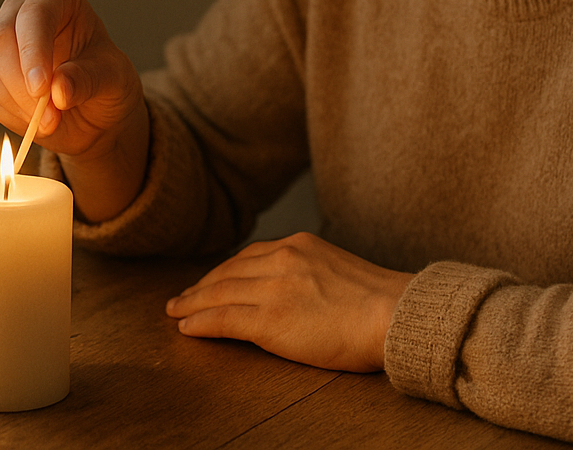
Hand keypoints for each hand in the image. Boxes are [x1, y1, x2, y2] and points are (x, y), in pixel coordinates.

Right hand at [0, 0, 143, 160]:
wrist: (94, 108)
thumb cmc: (106, 79)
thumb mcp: (113, 78)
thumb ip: (88, 80)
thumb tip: (58, 90)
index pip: (35, 13)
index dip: (33, 51)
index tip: (41, 88)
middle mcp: (21, 10)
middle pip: (0, 39)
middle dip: (22, 85)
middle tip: (51, 116)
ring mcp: (1, 40)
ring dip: (18, 104)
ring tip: (53, 119)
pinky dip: (8, 114)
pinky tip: (36, 118)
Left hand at [165, 232, 412, 372]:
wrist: (395, 314)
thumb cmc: (380, 304)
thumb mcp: (339, 270)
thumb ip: (312, 272)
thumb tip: (301, 291)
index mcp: (299, 246)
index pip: (249, 257)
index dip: (224, 271)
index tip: (210, 280)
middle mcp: (282, 259)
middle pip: (228, 272)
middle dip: (202, 285)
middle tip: (183, 297)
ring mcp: (274, 288)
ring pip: (219, 293)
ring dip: (193, 303)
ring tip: (176, 311)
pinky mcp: (269, 318)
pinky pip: (223, 318)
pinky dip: (201, 322)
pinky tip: (187, 327)